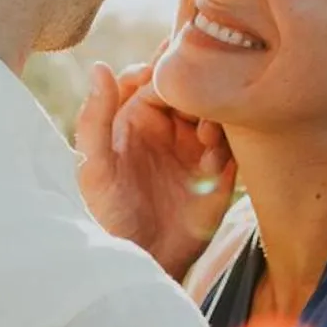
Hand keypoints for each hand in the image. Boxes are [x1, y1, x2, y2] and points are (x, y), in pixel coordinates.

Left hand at [75, 48, 236, 279]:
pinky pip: (232, 142)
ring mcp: (194, 146)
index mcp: (134, 116)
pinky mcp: (218, 169)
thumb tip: (100, 66)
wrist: (143, 260)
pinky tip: (213, 158)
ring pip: (214, 109)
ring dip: (214, 112)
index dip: (164, 70)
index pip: (155, 75)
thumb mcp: (94, 166)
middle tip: (195, 102)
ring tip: (205, 136)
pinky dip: (227, 141)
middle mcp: (166, 126)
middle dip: (196, 88)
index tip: (170, 78)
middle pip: (190, 87)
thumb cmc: (108, 214)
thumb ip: (95, 117)